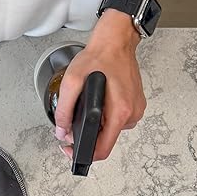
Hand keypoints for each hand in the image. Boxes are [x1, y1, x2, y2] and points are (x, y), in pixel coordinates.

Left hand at [54, 11, 145, 161]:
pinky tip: (97, 102)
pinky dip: (104, 116)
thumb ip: (64, 110)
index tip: (71, 150)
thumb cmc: (100, 56)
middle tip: (72, 122)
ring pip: (110, 131)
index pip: (102, 149)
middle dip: (86, 136)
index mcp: (120, 111)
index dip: (83, 154)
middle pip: (105, 140)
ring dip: (95, 125)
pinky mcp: (134, 104)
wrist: (116, 41)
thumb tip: (61, 130)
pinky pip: (116, 119)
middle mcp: (131, 113)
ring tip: (85, 107)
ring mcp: (135, 109)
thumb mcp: (72, 82)